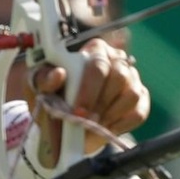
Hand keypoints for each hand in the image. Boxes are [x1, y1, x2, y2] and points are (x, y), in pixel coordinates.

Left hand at [26, 38, 149, 165]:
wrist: (61, 120)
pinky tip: (105, 128)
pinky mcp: (140, 98)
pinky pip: (139, 112)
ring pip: (131, 94)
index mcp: (93, 50)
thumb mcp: (39, 86)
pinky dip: (121, 124)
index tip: (77, 111)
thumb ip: (44, 79)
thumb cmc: (51, 95)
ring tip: (92, 125)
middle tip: (85, 122)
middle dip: (100, 104)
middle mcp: (116, 60)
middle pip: (119, 77)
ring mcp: (131, 78)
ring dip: (110, 115)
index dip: (89, 89)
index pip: (98, 64)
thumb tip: (57, 74)